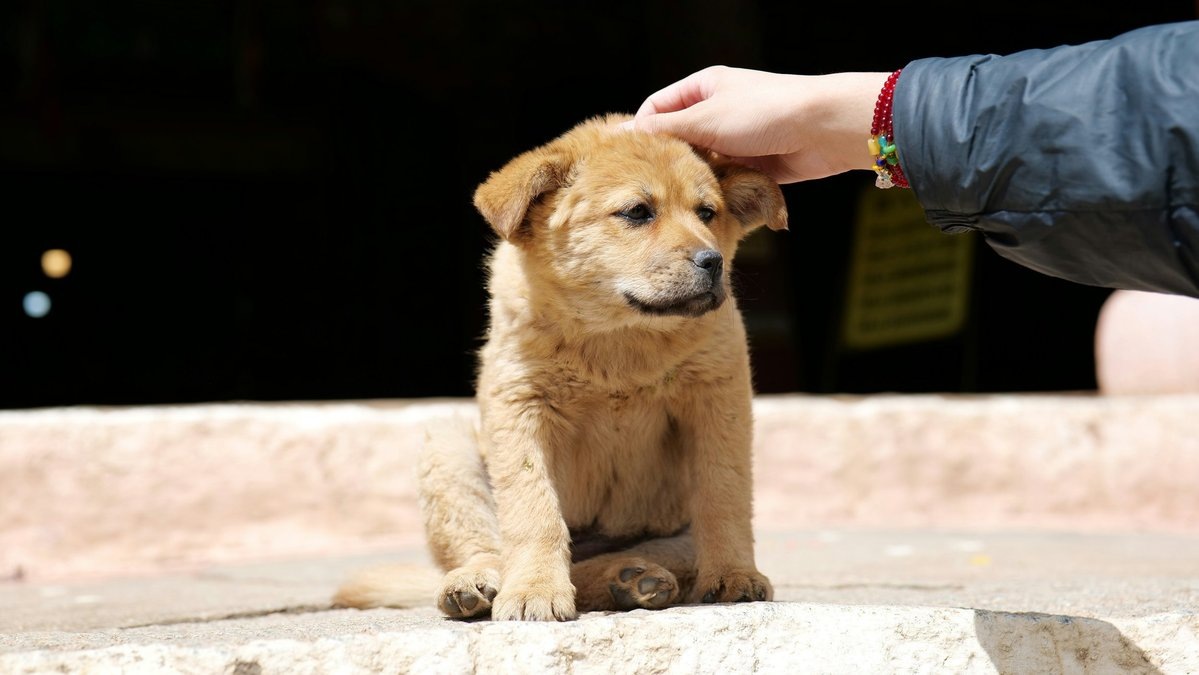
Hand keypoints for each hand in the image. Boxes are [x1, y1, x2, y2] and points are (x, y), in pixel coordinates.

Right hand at [628, 66, 889, 183]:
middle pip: (677, 140)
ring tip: (680, 197)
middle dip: (667, 162)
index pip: (656, 109)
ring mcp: (735, 139)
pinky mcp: (752, 164)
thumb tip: (624, 134)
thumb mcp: (706, 118)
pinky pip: (723, 180)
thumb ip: (664, 130)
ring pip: (700, 165)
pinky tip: (707, 203)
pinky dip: (715, 191)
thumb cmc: (766, 112)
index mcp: (703, 88)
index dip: (641, 133)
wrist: (823, 130)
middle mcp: (717, 112)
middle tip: (653, 186)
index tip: (629, 160)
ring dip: (693, 180)